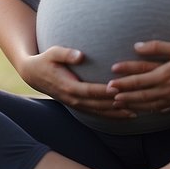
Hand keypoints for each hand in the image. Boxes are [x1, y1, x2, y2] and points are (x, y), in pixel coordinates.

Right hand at [18, 46, 132, 118]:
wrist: (34, 75)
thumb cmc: (46, 60)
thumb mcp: (53, 52)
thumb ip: (66, 54)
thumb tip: (79, 55)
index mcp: (68, 87)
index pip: (90, 90)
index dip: (104, 90)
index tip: (118, 88)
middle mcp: (73, 99)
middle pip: (98, 104)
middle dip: (116, 105)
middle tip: (135, 103)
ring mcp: (76, 104)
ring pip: (99, 112)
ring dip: (116, 114)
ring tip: (135, 114)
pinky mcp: (78, 105)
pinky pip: (96, 113)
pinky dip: (110, 115)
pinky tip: (124, 116)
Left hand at [107, 41, 169, 113]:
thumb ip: (155, 47)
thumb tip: (135, 47)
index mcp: (165, 74)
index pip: (138, 79)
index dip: (123, 81)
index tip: (110, 81)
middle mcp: (167, 89)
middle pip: (139, 95)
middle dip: (122, 95)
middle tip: (108, 96)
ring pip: (147, 105)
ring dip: (131, 105)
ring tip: (118, 104)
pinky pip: (159, 110)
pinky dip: (147, 110)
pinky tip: (139, 109)